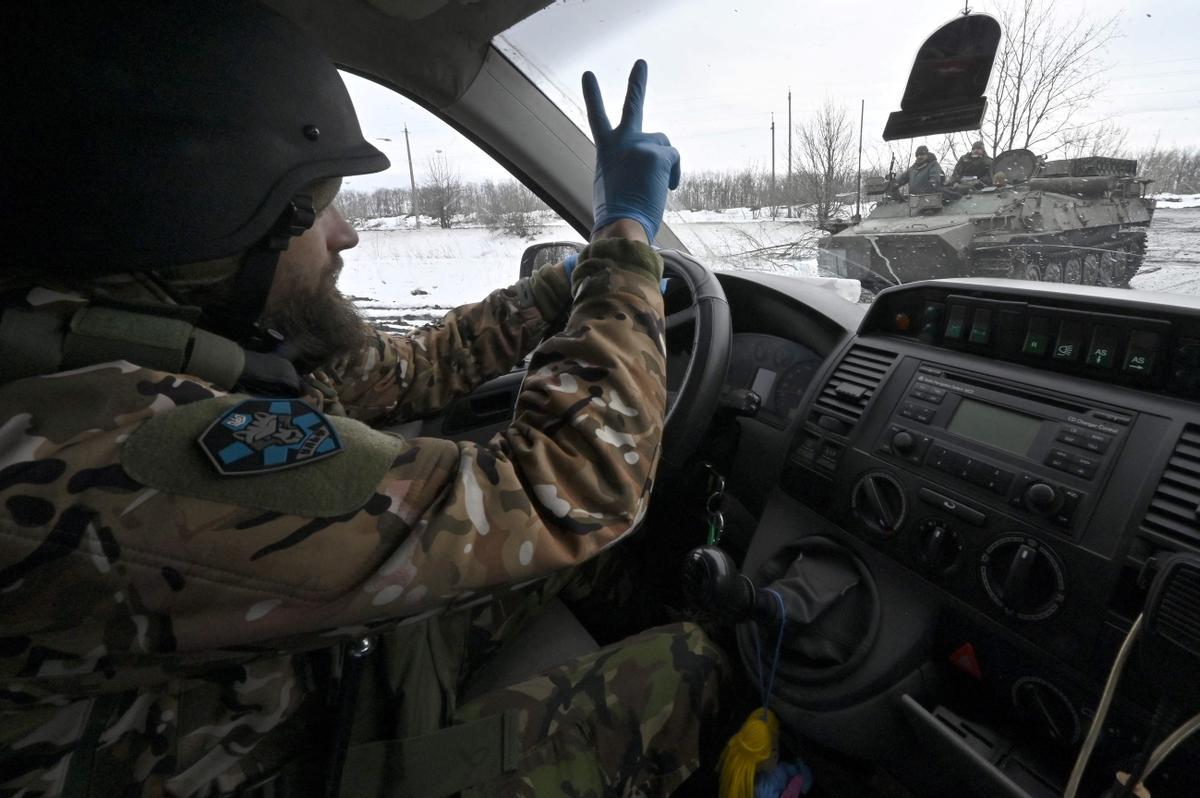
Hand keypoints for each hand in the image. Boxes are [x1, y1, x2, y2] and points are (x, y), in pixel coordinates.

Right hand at [582, 60, 679, 243]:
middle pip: (632, 105)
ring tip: (658, 187)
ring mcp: (639, 144)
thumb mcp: (612, 185)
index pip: (597, 117)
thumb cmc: (616, 215)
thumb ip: (625, 166)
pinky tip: (665, 189)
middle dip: (636, 82)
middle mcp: (620, 141)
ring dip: (665, 163)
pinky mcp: (657, 153)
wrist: (621, 225)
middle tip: (641, 63)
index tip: (588, 75)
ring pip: (663, 144)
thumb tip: (645, 171)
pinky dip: (673, 174)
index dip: (592, 95)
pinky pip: (674, 159)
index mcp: (605, 150)